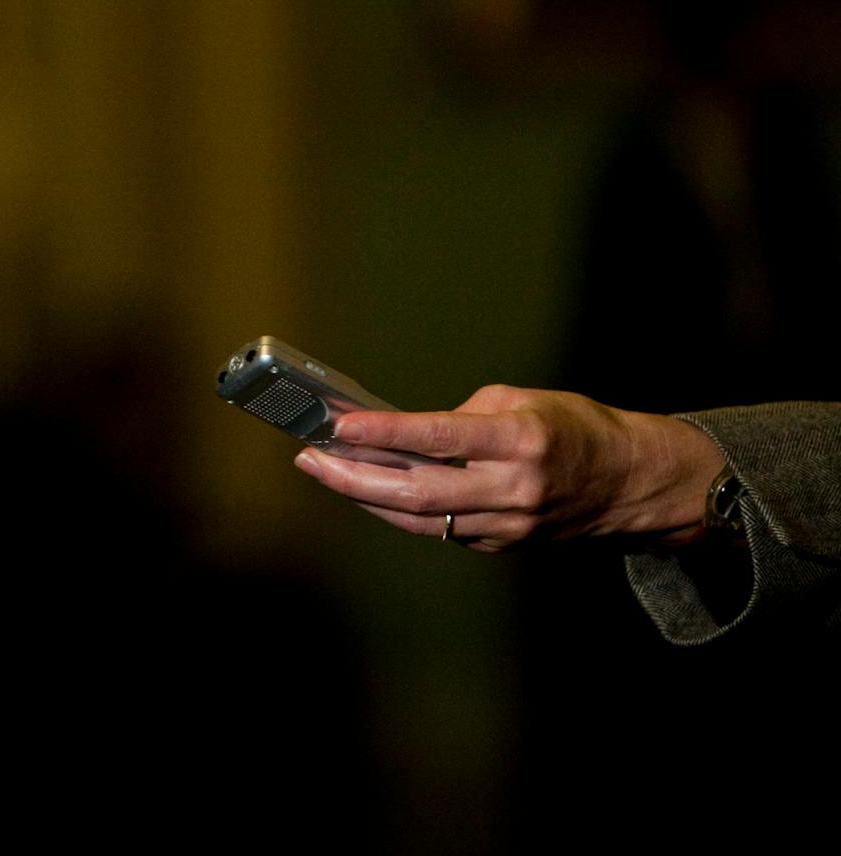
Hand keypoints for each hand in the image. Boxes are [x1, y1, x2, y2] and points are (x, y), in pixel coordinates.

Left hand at [292, 384, 726, 551]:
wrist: (636, 484)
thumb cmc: (578, 429)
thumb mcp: (523, 401)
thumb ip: (463, 417)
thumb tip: (406, 433)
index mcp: (520, 442)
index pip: (439, 436)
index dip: (385, 432)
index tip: (338, 426)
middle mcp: (513, 489)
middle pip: (418, 493)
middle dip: (354, 478)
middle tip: (310, 459)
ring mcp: (509, 524)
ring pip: (423, 519)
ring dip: (368, 497)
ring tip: (326, 473)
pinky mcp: (505, 544)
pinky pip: (443, 529)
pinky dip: (403, 510)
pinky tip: (371, 491)